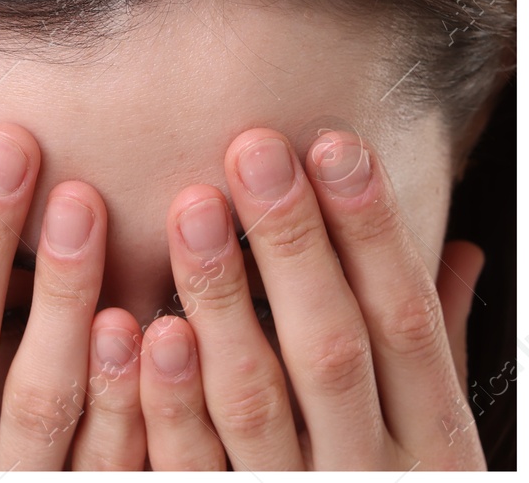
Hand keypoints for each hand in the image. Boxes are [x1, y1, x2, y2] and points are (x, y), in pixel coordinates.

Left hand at [136, 128, 484, 469]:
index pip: (406, 324)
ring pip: (253, 400)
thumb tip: (457, 251)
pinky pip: (182, 465)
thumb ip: (427, 356)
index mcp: (430, 447)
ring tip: (188, 211)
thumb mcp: (428, 443)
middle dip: (291, 244)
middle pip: (330, 349)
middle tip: (250, 150)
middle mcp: (366, 475)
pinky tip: (136, 327)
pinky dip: (159, 398)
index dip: (371, 233)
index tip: (333, 143)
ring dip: (219, 301)